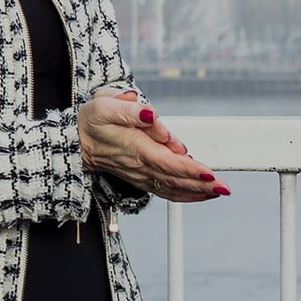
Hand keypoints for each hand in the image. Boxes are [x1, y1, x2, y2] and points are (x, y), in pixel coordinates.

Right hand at [79, 90, 226, 201]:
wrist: (75, 142)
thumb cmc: (91, 121)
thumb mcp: (105, 105)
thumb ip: (131, 110)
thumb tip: (152, 116)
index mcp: (134, 148)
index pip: (167, 162)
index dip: (190, 170)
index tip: (210, 173)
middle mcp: (140, 166)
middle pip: (175, 179)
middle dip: (201, 185)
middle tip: (224, 188)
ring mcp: (141, 175)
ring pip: (172, 189)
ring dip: (197, 193)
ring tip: (218, 192)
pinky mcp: (142, 179)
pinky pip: (166, 192)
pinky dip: (185, 195)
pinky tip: (200, 194)